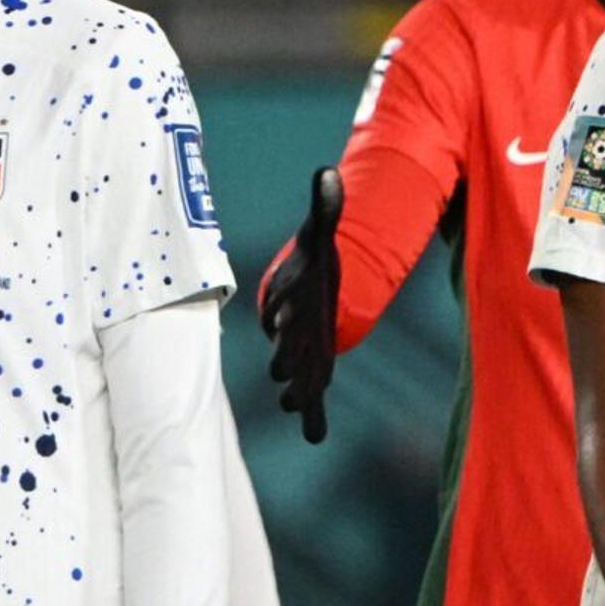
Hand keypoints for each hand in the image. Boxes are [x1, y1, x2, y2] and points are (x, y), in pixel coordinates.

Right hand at [260, 165, 342, 442]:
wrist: (311, 300)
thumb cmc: (313, 268)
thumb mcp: (322, 236)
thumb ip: (325, 207)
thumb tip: (328, 170)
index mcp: (286, 303)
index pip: (276, 308)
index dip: (278, 310)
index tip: (281, 314)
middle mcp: (289, 335)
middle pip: (281, 349)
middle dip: (282, 357)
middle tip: (283, 368)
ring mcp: (302, 358)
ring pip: (294, 381)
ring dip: (294, 393)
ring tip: (294, 405)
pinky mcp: (317, 374)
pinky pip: (311, 402)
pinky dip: (311, 421)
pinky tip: (315, 435)